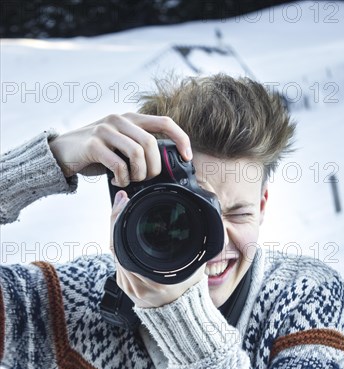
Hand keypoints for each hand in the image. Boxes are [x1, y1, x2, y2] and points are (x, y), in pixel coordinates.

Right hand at [48, 112, 191, 182]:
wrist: (62, 152)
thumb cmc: (96, 152)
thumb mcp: (120, 145)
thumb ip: (139, 148)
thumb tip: (164, 166)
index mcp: (131, 118)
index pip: (164, 123)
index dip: (181, 139)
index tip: (187, 157)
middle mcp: (119, 120)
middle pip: (151, 144)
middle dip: (154, 167)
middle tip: (145, 179)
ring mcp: (105, 130)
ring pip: (137, 153)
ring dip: (138, 174)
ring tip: (130, 180)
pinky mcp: (93, 144)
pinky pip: (118, 164)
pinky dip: (122, 178)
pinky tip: (117, 180)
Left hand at [110, 190, 206, 307]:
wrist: (180, 318)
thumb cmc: (190, 293)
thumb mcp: (195, 268)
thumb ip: (196, 249)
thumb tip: (206, 226)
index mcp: (153, 279)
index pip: (124, 244)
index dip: (120, 219)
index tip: (124, 201)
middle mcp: (136, 284)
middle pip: (115, 245)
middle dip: (116, 219)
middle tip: (122, 200)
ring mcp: (127, 286)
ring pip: (114, 252)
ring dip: (116, 230)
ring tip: (123, 210)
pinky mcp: (123, 286)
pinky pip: (117, 260)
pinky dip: (119, 243)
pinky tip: (123, 231)